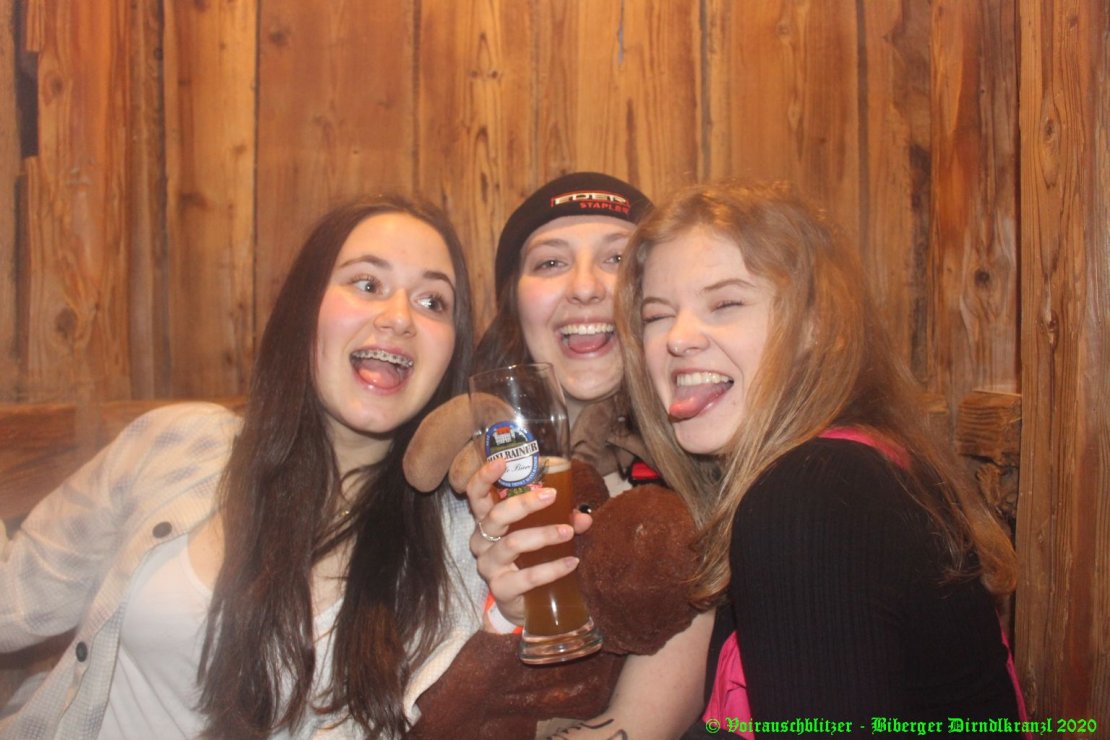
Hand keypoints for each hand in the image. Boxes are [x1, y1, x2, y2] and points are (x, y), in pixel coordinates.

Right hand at [466, 458, 591, 625]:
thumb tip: (585, 517)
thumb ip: (562, 520)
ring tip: (569, 532)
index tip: (503, 462)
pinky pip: (526, 577)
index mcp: (487, 520)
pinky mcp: (500, 589)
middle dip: (525, 503)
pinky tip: (571, 563)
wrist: (520, 603)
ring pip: (512, 544)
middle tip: (552, 496)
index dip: (485, 476)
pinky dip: (552, 569)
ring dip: (544, 535)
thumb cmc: (527, 558)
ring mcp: (488, 566)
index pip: (476, 494)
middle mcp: (482, 540)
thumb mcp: (541, 532)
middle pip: (495, 515)